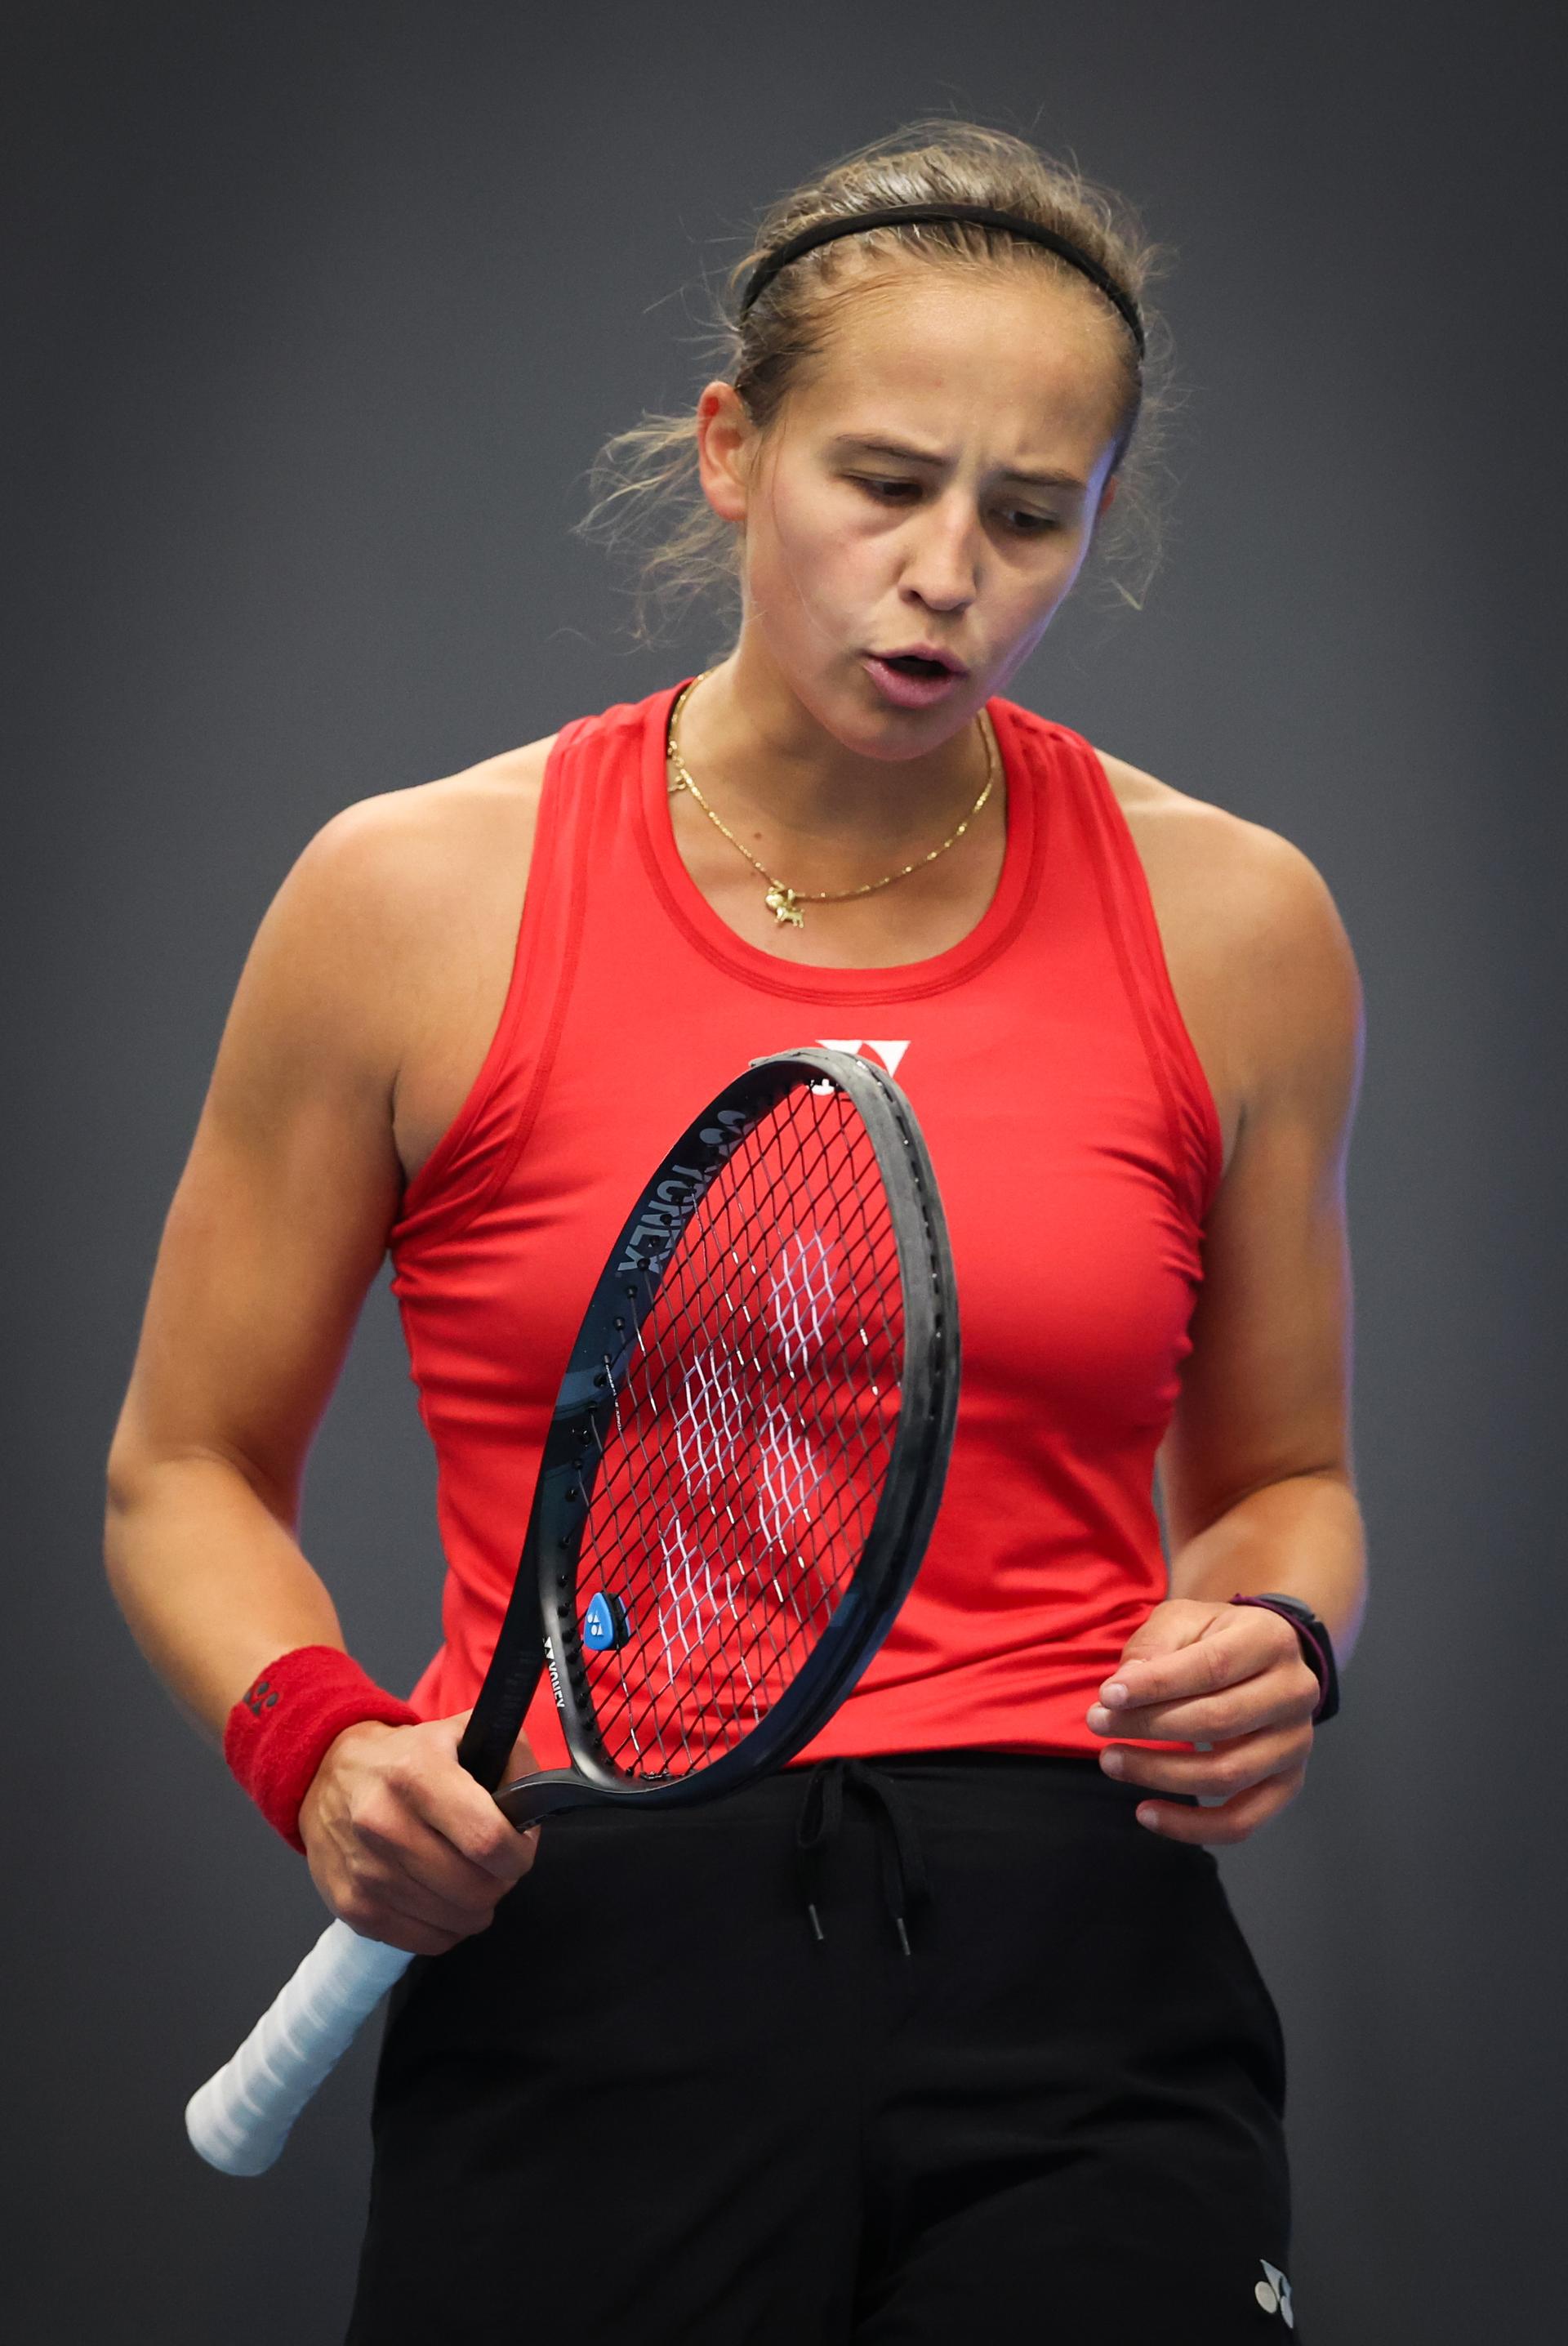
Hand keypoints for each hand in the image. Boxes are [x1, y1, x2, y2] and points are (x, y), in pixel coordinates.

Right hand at [299, 1709, 540, 1953]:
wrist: (326, 1774)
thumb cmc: (406, 1757)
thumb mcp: (463, 1732)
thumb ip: (513, 1762)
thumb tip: (534, 1812)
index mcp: (417, 1773)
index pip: (489, 1839)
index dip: (519, 1852)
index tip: (520, 1846)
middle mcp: (384, 1823)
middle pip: (475, 1889)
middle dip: (501, 1882)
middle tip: (495, 1865)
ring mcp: (365, 1871)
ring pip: (455, 1921)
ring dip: (475, 1907)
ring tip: (467, 1877)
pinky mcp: (352, 1906)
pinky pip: (426, 1942)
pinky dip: (446, 1927)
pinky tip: (440, 1897)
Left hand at [1085, 1597, 1318, 1844]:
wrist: (1264, 1662)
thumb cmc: (1214, 1637)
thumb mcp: (1183, 1620)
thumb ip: (1155, 1647)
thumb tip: (1123, 1690)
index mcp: (1270, 1640)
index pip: (1212, 1666)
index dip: (1156, 1685)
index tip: (1107, 1696)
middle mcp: (1294, 1693)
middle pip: (1219, 1720)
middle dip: (1148, 1726)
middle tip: (1098, 1723)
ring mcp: (1296, 1743)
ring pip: (1228, 1774)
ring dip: (1160, 1774)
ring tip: (1112, 1760)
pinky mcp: (1287, 1783)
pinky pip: (1242, 1821)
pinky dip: (1191, 1827)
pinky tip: (1146, 1813)